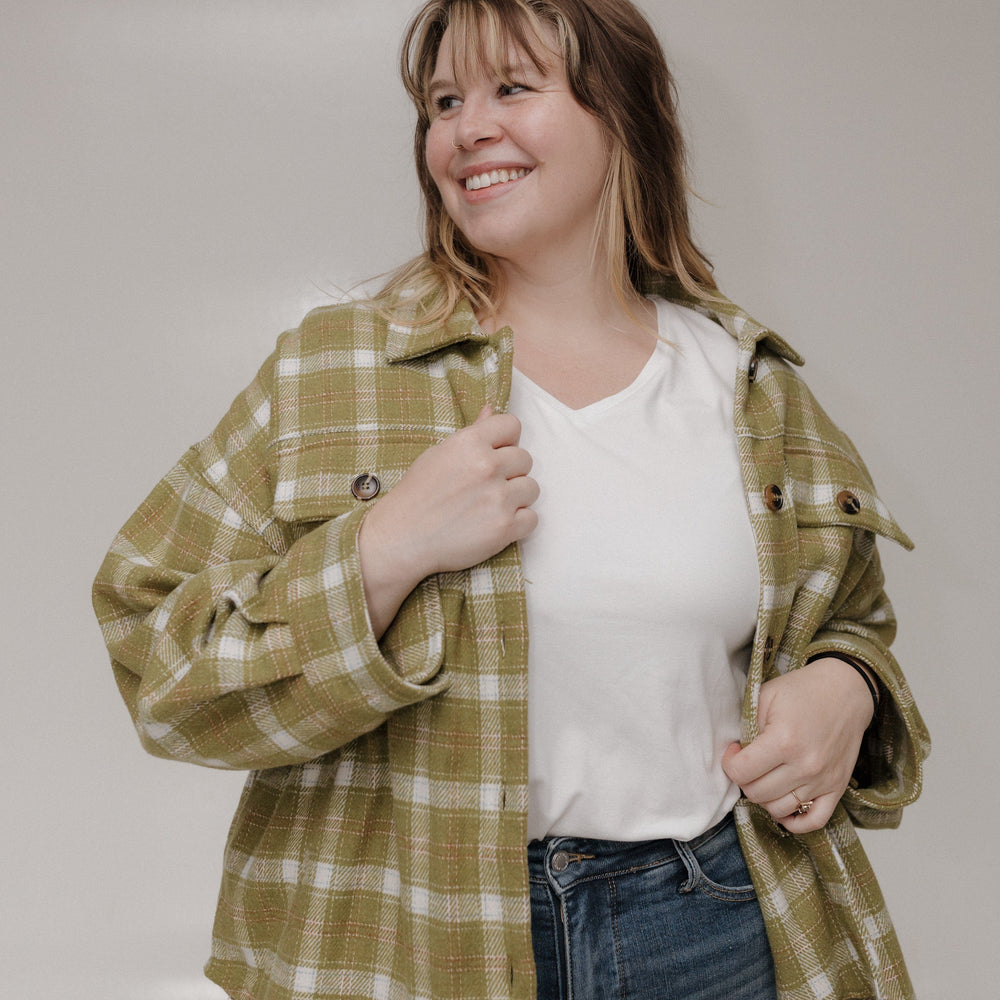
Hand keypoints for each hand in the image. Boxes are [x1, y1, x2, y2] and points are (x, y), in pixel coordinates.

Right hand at [358, 405, 538, 635]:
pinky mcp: (504, 527)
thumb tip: (490, 410)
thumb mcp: (438, 454)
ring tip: (492, 506)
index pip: (512, 425)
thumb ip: (471, 433)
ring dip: (516, 497)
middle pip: (525, 459)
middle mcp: (487, 466)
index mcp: (470, 443)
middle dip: (511, 471)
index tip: (495, 454)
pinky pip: (532, 519)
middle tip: (488, 486)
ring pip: (532, 488)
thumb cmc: (417, 495)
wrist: (402, 537)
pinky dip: (519, 523)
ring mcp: (498, 498)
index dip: (506, 440)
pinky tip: (497, 523)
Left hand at [721, 657, 875, 831]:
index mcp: (784, 740)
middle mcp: (805, 766)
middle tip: (748, 763)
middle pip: (757, 794)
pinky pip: (814, 820)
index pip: (741, 772)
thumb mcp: (766, 696)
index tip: (734, 751)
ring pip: (779, 810)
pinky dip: (794, 821)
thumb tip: (735, 753)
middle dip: (744, 780)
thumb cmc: (803, 691)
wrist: (845, 691)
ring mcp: (823, 780)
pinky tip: (782, 806)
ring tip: (764, 777)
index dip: (729, 763)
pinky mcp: (837, 788)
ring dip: (764, 798)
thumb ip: (747, 725)